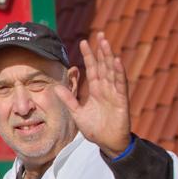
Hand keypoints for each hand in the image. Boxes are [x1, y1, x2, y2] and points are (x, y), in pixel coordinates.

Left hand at [54, 32, 132, 157]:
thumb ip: (69, 100)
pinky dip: (118, 73)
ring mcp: (115, 93)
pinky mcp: (122, 101)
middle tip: (99, 34)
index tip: (83, 41)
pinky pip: (120, 84)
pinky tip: (116, 61)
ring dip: (109, 56)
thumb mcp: (77, 113)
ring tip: (106, 43)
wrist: (107, 144)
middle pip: (103, 65)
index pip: (92, 69)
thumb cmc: (95, 129)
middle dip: (101, 50)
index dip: (89, 56)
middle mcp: (106, 89)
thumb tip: (55, 87)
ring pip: (112, 71)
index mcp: (96, 90)